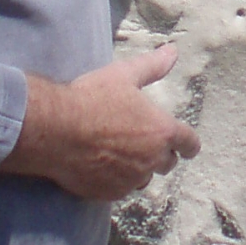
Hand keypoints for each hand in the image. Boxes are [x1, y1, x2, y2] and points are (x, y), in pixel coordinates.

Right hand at [0, 46, 200, 199]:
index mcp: (161, 131)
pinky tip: (101, 166)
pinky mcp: (110, 193)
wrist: (55, 131)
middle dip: (161, 154)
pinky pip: (120, 189)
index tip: (188, 146)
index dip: (189, 144)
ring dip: (138, 169)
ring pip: (143, 178)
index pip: (189, 143)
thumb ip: (152, 66)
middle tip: (145, 143)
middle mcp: (151, 160)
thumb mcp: (123, 75)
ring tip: (120, 155)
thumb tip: (172, 51)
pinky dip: (116, 180)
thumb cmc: (90, 100)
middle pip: (168, 163)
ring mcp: (131, 180)